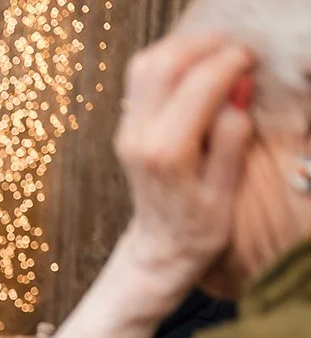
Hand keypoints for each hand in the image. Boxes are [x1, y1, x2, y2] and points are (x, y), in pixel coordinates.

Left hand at [114, 34, 254, 295]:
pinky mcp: (126, 129)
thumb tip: (238, 91)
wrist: (158, 250)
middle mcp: (139, 137)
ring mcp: (127, 131)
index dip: (229, 62)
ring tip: (216, 56)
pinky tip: (195, 71)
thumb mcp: (226, 190)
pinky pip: (140, 80)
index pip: (198, 85)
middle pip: (162, 64)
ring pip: (145, 66)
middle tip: (235, 51)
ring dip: (182, 50)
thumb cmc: (198, 227)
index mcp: (167, 152)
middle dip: (203, 47)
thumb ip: (231, 138)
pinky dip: (168, 64)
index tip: (251, 59)